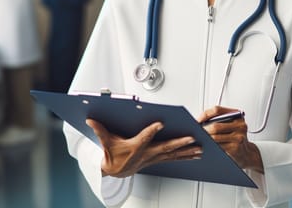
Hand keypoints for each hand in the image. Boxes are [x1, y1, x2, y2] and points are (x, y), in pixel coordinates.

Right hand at [85, 119, 200, 177]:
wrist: (115, 172)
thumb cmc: (113, 155)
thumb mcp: (106, 142)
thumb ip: (99, 130)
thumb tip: (90, 119)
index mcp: (135, 147)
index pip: (144, 138)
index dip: (151, 131)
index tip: (160, 123)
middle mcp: (147, 154)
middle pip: (165, 147)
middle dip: (180, 143)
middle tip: (192, 138)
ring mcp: (154, 158)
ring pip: (173, 154)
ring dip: (187, 151)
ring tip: (200, 148)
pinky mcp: (158, 160)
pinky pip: (174, 158)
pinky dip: (185, 156)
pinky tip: (196, 154)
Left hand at [196, 106, 263, 172]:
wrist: (246, 154)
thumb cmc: (235, 138)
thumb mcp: (231, 126)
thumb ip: (219, 120)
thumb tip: (199, 121)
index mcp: (237, 116)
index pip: (217, 110)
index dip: (205, 114)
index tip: (197, 120)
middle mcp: (240, 125)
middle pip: (215, 126)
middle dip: (203, 130)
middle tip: (195, 132)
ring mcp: (239, 137)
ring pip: (215, 137)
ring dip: (205, 139)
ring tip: (198, 139)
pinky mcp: (235, 148)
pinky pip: (218, 147)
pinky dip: (210, 146)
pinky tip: (205, 147)